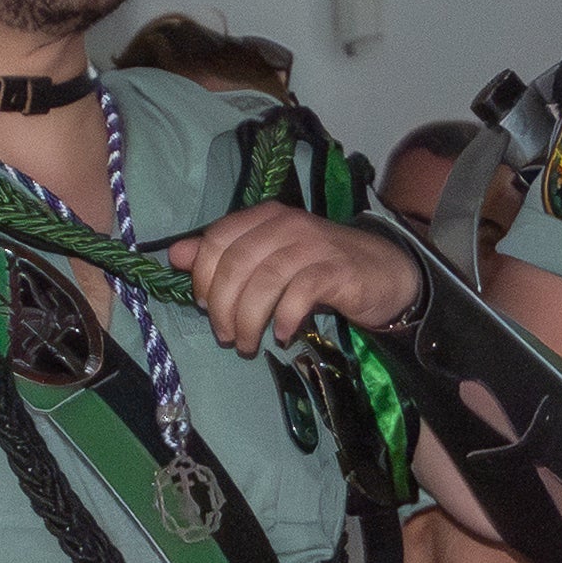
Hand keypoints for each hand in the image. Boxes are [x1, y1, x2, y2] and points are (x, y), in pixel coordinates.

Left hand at [167, 207, 418, 350]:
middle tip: (225, 336)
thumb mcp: (268, 259)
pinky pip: (300, 294)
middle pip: (237, 263)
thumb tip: (176, 255)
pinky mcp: (337, 270)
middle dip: (223, 305)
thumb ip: (223, 256)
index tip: (204, 307)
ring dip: (249, 319)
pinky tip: (283, 336)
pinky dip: (285, 318)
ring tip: (247, 345)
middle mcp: (287, 224)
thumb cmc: (320, 269)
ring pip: (265, 280)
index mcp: (264, 217)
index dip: (203, 277)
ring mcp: (314, 245)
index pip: (218, 240)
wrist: (385, 272)